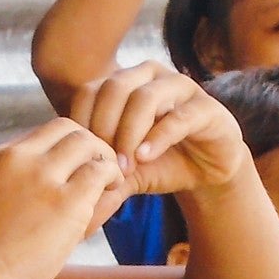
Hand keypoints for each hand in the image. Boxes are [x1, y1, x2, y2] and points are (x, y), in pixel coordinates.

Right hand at [0, 117, 120, 278]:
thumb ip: (21, 184)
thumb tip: (63, 174)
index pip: (43, 135)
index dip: (66, 149)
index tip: (76, 170)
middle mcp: (16, 158)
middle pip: (67, 128)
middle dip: (89, 145)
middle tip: (100, 170)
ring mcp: (40, 176)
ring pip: (87, 143)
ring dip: (104, 159)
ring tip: (109, 182)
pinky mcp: (65, 200)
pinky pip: (101, 172)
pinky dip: (112, 179)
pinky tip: (112, 193)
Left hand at [68, 63, 250, 196]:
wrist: (206, 173)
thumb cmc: (160, 163)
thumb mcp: (123, 173)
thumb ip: (99, 178)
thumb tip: (72, 201)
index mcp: (124, 83)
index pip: (89, 91)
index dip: (81, 124)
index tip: (82, 158)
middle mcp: (150, 77)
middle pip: (113, 88)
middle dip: (103, 128)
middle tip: (103, 164)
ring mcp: (180, 88)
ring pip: (144, 98)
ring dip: (129, 133)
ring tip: (126, 165)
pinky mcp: (207, 108)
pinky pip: (178, 116)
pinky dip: (157, 138)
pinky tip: (145, 158)